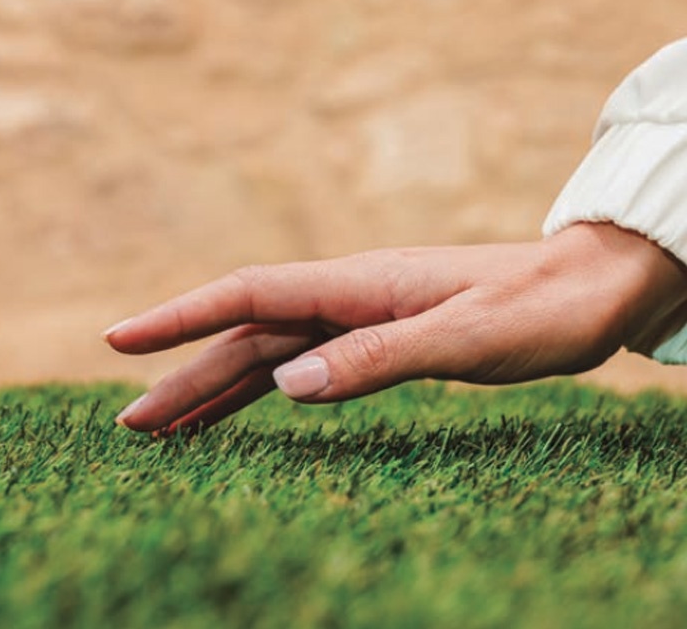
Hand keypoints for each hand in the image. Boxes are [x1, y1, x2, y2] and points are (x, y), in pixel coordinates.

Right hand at [104, 223, 686, 433]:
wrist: (590, 286)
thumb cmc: (538, 308)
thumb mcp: (466, 337)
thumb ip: (377, 358)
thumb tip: (286, 383)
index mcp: (358, 284)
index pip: (248, 294)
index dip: (179, 316)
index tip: (120, 338)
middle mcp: (347, 295)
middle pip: (246, 333)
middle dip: (182, 372)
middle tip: (130, 421)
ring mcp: (359, 315)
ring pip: (268, 352)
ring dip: (214, 387)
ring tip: (164, 426)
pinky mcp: (377, 337)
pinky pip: (302, 364)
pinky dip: (262, 390)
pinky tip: (240, 409)